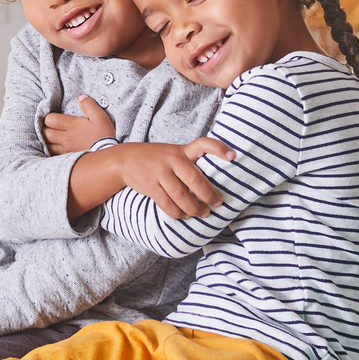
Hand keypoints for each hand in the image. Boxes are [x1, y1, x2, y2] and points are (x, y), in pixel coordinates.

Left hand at [44, 95, 116, 154]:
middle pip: (45, 132)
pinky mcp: (67, 159)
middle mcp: (66, 138)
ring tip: (52, 139)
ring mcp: (65, 150)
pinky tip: (56, 149)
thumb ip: (89, 106)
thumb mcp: (100, 117)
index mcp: (72, 126)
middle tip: (51, 128)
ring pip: (47, 145)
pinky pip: (53, 155)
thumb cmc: (104, 136)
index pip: (50, 119)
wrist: (107, 157)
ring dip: (47, 141)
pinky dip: (51, 151)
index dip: (50, 117)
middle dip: (46, 129)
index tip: (55, 118)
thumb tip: (81, 97)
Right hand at [112, 138, 235, 219]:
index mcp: (182, 150)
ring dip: (194, 209)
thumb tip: (211, 186)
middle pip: (195, 180)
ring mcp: (160, 173)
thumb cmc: (157, 159)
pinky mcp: (150, 186)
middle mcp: (172, 160)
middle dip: (208, 195)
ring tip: (202, 213)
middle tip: (217, 203)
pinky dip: (178, 213)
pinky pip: (168, 204)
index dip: (219, 149)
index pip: (203, 144)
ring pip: (181, 196)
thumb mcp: (173, 153)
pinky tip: (185, 215)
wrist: (125, 159)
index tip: (233, 157)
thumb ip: (189, 163)